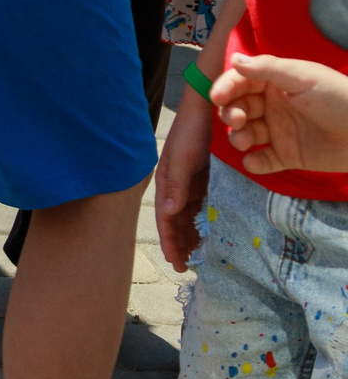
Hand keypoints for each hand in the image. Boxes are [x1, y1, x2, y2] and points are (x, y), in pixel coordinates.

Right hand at [154, 91, 214, 270]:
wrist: (207, 110)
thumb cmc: (191, 133)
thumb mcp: (182, 159)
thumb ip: (175, 185)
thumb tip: (167, 212)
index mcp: (166, 182)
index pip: (165, 219)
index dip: (170, 242)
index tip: (176, 263)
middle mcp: (176, 186)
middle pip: (176, 222)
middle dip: (179, 244)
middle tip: (188, 268)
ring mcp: (190, 184)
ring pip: (189, 217)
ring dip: (192, 236)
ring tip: (200, 257)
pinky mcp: (205, 180)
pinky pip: (203, 207)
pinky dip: (205, 222)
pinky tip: (212, 233)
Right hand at [217, 53, 347, 176]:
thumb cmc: (337, 98)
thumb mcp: (303, 77)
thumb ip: (267, 68)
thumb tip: (234, 59)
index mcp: (275, 83)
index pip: (241, 82)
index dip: (226, 87)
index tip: (217, 97)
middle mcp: (273, 106)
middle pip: (238, 108)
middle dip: (231, 113)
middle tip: (238, 120)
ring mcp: (280, 132)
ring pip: (246, 134)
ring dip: (238, 137)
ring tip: (243, 141)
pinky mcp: (288, 156)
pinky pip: (264, 160)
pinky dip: (254, 162)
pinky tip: (253, 162)